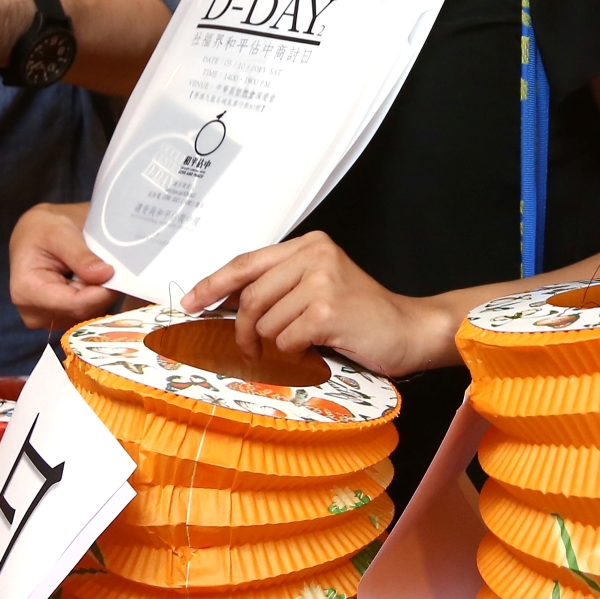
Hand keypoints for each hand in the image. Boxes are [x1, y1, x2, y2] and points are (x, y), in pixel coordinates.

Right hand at [9, 202, 116, 329]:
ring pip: (88, 315)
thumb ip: (81, 256)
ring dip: (99, 294)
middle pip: (83, 312)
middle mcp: (33, 313)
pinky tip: (90, 279)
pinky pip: (87, 314)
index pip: (75, 304)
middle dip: (102, 291)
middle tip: (108, 265)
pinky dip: (96, 298)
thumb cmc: (43, 231)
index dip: (102, 293)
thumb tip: (105, 274)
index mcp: (26, 292)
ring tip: (94, 269)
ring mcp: (46, 319)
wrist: (35, 235)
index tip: (118, 274)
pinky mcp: (58, 319)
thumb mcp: (61, 234)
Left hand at [180, 233, 454, 377]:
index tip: (190, 302)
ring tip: (299, 347)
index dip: (213, 284)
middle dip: (243, 330)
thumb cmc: (362, 316)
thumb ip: (280, 286)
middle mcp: (316, 255)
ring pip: (265, 321)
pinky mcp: (328, 310)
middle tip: (250, 350)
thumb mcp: (320, 286)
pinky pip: (285, 340)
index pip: (247, 262)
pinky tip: (315, 350)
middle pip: (250, 296)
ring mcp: (323, 281)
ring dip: (275, 344)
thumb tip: (223, 301)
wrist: (409, 330)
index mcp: (311, 244)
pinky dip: (294, 354)